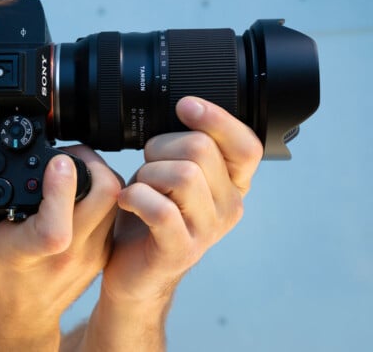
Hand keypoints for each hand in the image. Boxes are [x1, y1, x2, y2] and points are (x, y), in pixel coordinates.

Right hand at [0, 145, 121, 349]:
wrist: (17, 317)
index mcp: (26, 254)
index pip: (54, 228)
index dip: (60, 189)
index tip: (55, 161)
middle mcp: (65, 256)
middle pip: (102, 199)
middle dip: (87, 162)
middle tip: (62, 155)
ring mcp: (90, 255)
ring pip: (114, 200)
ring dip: (97, 174)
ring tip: (68, 169)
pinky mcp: (103, 252)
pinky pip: (113, 212)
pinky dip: (99, 192)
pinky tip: (75, 191)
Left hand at [102, 96, 263, 305]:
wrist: (131, 268)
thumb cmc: (149, 214)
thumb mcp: (169, 172)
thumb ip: (184, 147)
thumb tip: (183, 108)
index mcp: (231, 182)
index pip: (246, 143)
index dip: (217, 118)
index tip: (185, 106)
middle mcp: (229, 205)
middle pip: (202, 150)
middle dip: (161, 147)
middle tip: (146, 164)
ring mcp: (208, 230)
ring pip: (183, 175)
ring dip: (148, 174)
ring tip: (139, 187)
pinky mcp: (182, 250)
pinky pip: (161, 209)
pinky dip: (136, 198)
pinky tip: (128, 201)